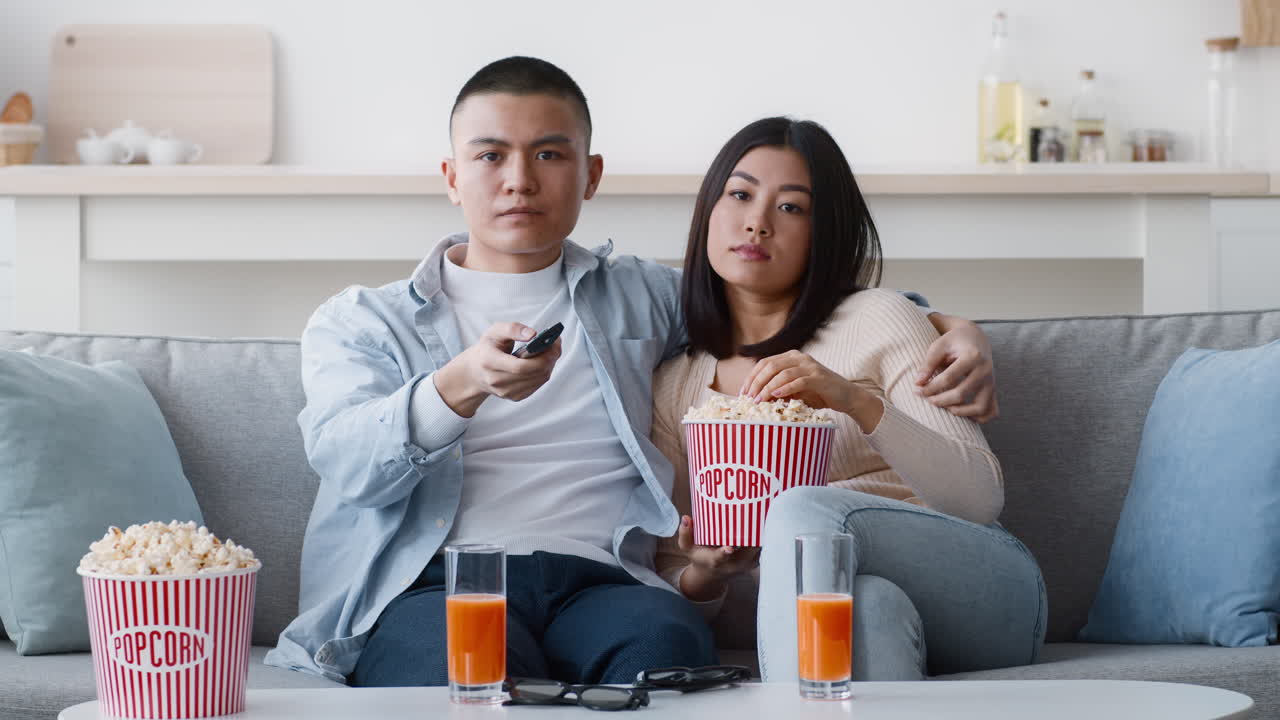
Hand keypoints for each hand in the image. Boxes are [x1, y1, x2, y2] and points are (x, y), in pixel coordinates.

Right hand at [433, 322, 561, 417]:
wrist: (475, 371)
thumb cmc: (487, 348)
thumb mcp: (494, 331)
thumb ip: (512, 329)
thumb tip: (533, 334)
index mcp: (489, 362)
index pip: (519, 366)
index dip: (541, 356)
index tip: (553, 342)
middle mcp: (496, 381)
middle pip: (533, 373)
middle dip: (550, 358)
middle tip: (556, 343)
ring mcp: (506, 392)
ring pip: (539, 379)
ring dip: (550, 364)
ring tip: (552, 350)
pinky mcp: (514, 397)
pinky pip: (537, 385)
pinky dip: (544, 372)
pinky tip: (544, 361)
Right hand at [676, 516, 758, 601]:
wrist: (714, 574)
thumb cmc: (700, 557)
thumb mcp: (687, 548)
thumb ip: (685, 534)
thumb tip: (686, 518)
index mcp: (715, 562)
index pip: (719, 558)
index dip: (724, 553)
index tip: (729, 548)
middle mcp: (733, 565)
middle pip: (747, 550)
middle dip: (752, 534)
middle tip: (757, 512)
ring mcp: (747, 564)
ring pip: (759, 548)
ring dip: (763, 532)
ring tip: (766, 512)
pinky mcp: (756, 562)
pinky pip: (764, 547)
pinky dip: (766, 535)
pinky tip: (768, 520)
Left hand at [740, 350, 858, 413]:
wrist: (846, 396)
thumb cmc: (818, 394)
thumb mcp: (794, 391)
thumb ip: (777, 390)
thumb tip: (755, 398)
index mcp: (790, 357)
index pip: (764, 363)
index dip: (751, 377)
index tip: (743, 392)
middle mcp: (799, 357)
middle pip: (771, 366)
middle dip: (757, 382)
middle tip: (749, 397)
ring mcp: (810, 366)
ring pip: (783, 373)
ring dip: (768, 387)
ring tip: (760, 400)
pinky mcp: (819, 377)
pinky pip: (799, 381)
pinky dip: (786, 388)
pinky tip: (777, 395)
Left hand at [916, 318, 998, 422]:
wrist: (975, 338)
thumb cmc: (954, 342)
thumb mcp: (939, 346)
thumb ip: (928, 364)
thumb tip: (918, 384)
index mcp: (973, 356)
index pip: (948, 379)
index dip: (930, 388)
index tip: (917, 390)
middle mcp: (986, 371)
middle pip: (961, 394)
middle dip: (939, 400)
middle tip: (926, 398)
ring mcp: (992, 382)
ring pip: (980, 408)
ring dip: (959, 412)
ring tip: (944, 406)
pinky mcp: (994, 391)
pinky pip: (991, 412)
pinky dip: (977, 418)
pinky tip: (961, 411)